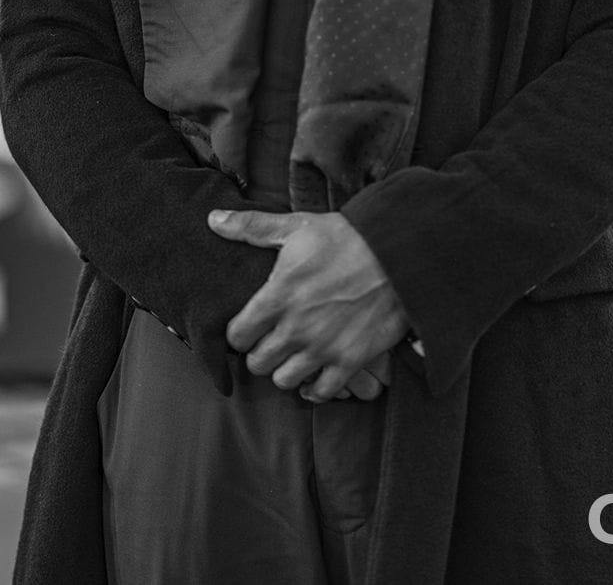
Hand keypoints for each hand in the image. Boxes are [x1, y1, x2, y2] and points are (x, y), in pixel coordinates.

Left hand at [208, 208, 407, 401]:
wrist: (399, 253)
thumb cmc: (346, 236)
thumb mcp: (297, 226)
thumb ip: (252, 228)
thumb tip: (213, 220)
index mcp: (278, 295)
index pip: (236, 336)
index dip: (239, 332)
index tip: (249, 325)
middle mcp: (296, 328)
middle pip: (257, 364)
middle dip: (259, 353)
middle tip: (271, 340)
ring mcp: (323, 348)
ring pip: (283, 381)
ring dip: (285, 370)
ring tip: (293, 354)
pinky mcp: (350, 361)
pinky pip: (321, 392)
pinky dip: (315, 387)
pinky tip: (316, 372)